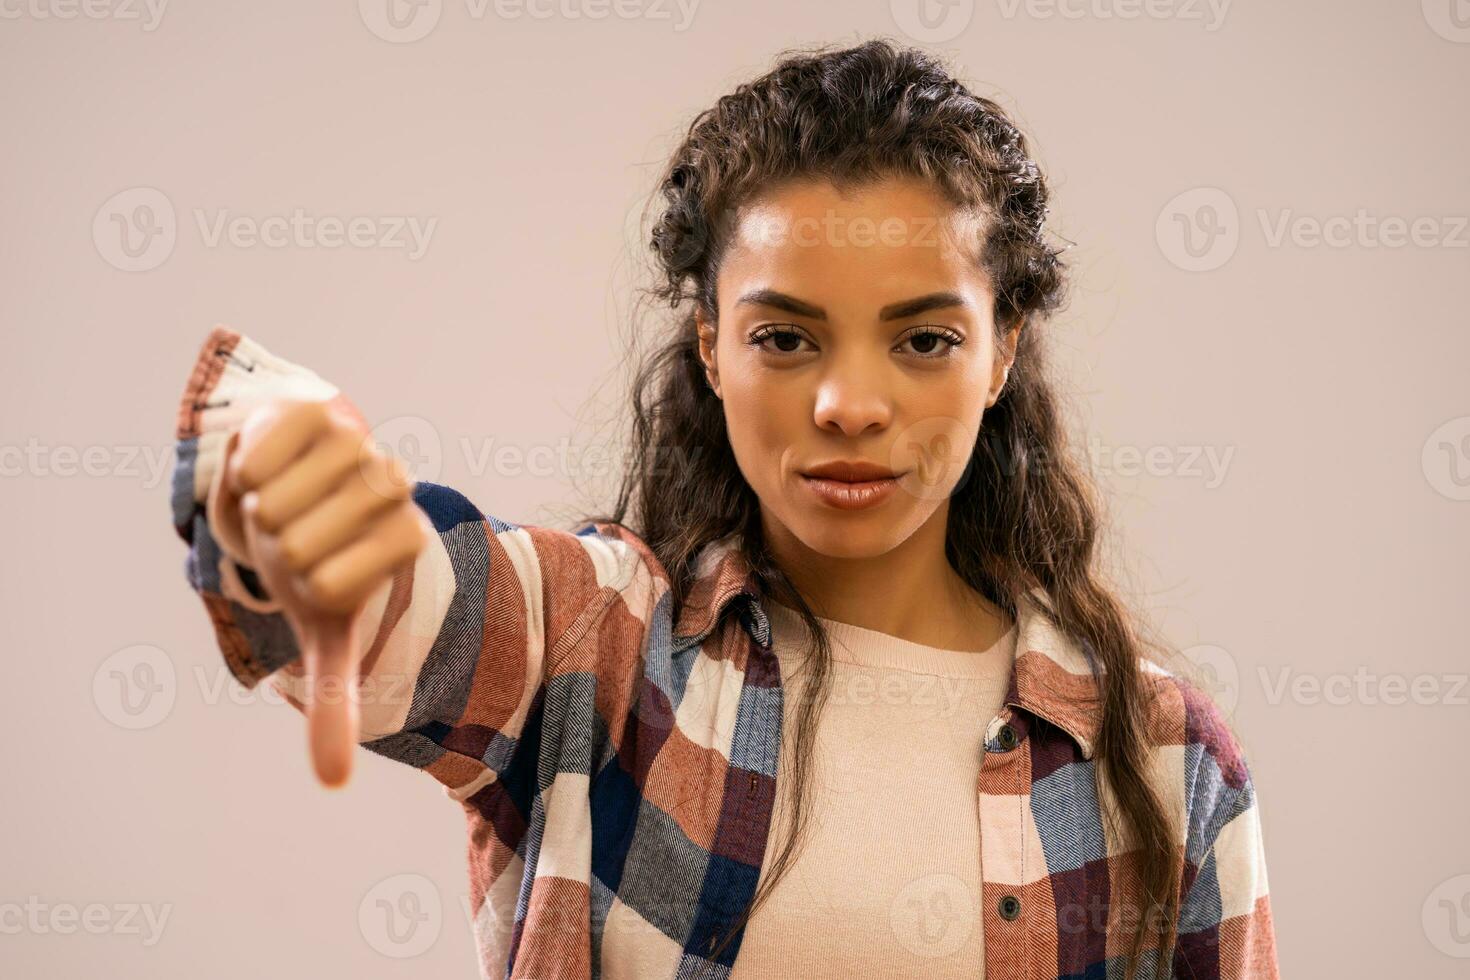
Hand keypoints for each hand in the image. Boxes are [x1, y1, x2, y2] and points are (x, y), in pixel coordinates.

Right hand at [215, 399, 431, 787]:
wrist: (300, 487)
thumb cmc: (313, 567)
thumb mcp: (327, 634)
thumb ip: (337, 699)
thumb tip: (332, 782)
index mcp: (404, 541)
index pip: (345, 584)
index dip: (322, 580)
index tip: (323, 575)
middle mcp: (392, 490)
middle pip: (304, 544)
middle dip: (284, 551)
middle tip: (297, 538)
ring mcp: (360, 446)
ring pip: (282, 500)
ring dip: (265, 514)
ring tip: (285, 506)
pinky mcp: (321, 413)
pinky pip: (264, 452)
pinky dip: (248, 471)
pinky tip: (268, 472)